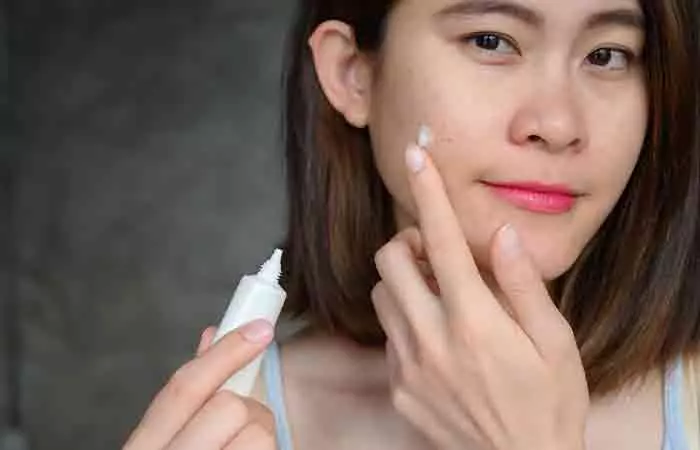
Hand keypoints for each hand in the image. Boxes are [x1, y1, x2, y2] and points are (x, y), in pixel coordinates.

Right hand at [124, 321, 276, 449]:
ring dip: (261, 437)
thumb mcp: (164, 438)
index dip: (225, 352)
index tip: (259, 328)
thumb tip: (212, 334)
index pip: (183, 387)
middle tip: (241, 429)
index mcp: (144, 446)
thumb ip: (188, 393)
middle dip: (246, 408)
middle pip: (228, 406)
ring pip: (258, 431)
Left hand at [372, 144, 588, 449]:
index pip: (444, 241)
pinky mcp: (397, 387)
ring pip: (380, 294)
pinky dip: (404, 318)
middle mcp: (432, 339)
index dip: (428, 192)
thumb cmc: (548, 404)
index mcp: (475, 322)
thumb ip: (522, 286)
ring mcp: (408, 366)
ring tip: (436, 291)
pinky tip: (434, 334)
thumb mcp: (554, 343)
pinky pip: (387, 334)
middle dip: (408, 241)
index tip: (416, 156)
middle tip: (436, 251)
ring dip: (402, 279)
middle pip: (390, 260)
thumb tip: (501, 235)